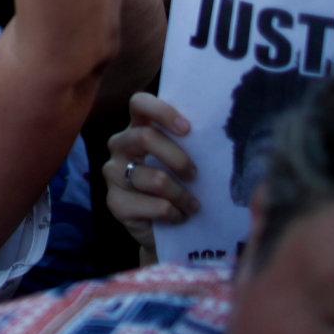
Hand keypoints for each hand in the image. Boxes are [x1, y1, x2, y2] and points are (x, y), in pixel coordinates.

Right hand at [102, 92, 199, 261]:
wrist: (166, 229)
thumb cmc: (180, 184)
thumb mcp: (184, 160)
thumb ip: (189, 143)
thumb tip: (220, 133)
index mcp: (138, 127)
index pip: (139, 104)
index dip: (162, 112)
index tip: (187, 129)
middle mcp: (120, 146)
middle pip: (145, 138)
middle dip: (179, 159)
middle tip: (195, 175)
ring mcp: (113, 174)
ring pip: (156, 178)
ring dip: (183, 195)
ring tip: (193, 206)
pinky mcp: (115, 203)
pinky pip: (156, 206)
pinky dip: (175, 214)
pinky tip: (179, 217)